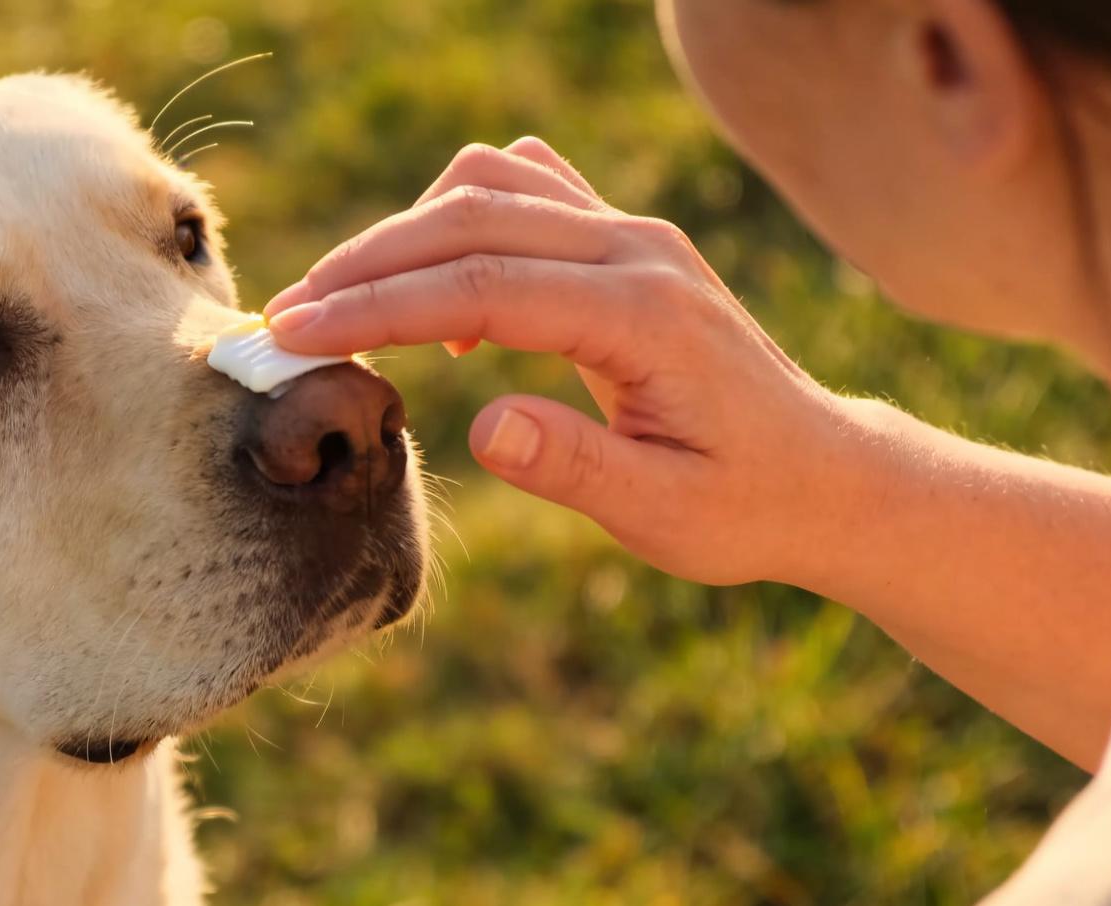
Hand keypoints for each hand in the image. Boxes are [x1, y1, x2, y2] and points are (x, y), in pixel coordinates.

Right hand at [264, 138, 872, 588]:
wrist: (822, 474)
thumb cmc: (743, 505)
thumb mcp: (664, 514)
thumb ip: (574, 467)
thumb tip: (480, 425)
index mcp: (643, 314)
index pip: (482, 284)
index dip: (378, 306)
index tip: (296, 333)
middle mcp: (639, 249)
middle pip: (471, 216)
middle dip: (366, 264)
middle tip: (287, 318)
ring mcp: (634, 233)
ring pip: (490, 186)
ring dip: (406, 233)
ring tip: (345, 306)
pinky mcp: (625, 240)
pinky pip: (523, 189)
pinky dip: (459, 222)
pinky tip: (440, 298)